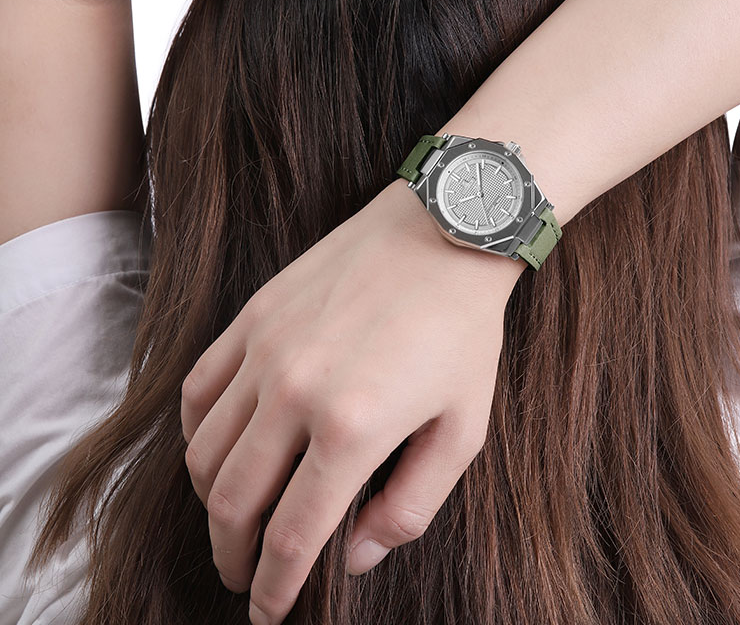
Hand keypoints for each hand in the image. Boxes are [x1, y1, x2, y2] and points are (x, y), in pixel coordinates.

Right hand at [180, 176, 523, 624]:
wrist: (444, 235)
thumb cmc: (463, 332)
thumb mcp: (463, 429)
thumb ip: (410, 505)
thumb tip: (354, 555)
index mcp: (352, 428)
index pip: (291, 535)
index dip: (273, 588)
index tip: (266, 611)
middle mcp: (294, 391)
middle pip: (232, 502)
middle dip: (231, 554)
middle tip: (241, 574)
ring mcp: (265, 349)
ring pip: (203, 450)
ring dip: (209, 499)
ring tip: (230, 515)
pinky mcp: (253, 315)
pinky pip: (197, 388)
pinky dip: (194, 432)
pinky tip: (215, 445)